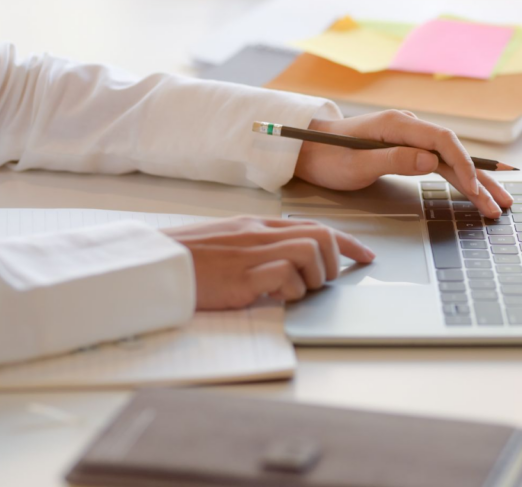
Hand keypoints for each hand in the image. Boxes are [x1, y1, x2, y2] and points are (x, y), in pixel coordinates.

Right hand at [163, 216, 374, 309]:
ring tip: (293, 291)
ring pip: (310, 253)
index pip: (314, 226)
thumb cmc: (186, 259)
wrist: (155, 264)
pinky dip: (289, 291)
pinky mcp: (243, 276)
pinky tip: (273, 297)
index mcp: (257, 225)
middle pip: (321, 236)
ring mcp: (252, 253)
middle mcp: (259, 234)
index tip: (366, 255)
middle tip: (323, 281)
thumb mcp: (227, 243)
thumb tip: (287, 264)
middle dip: (335, 260)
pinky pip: (285, 276)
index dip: (346, 241)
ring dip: (312, 277)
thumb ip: (257, 247)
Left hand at [293, 111, 513, 218]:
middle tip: (500, 204)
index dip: (463, 166)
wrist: (308, 149)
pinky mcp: (409, 149)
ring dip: (475, 182)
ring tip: (497, 204)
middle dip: (480, 179)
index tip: (474, 190)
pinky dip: (459, 179)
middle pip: (454, 152)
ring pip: (451, 161)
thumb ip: (394, 160)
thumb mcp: (356, 164)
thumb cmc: (327, 157)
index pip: (443, 142)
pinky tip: (476, 190)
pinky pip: (441, 164)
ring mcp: (411, 138)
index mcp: (398, 125)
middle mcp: (409, 127)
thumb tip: (430, 161)